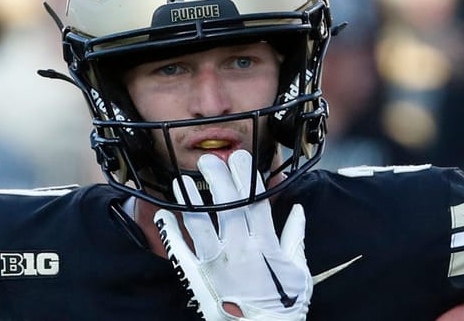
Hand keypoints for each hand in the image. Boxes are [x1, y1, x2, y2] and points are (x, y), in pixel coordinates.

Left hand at [154, 150, 311, 320]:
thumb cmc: (284, 307)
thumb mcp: (299, 270)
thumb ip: (296, 236)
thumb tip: (297, 210)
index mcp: (266, 246)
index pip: (255, 201)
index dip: (247, 177)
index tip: (240, 158)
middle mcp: (240, 250)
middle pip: (227, 205)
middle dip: (218, 178)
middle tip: (209, 160)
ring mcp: (217, 263)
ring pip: (200, 223)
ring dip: (191, 199)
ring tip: (183, 180)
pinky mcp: (199, 277)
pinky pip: (182, 251)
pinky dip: (170, 231)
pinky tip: (164, 213)